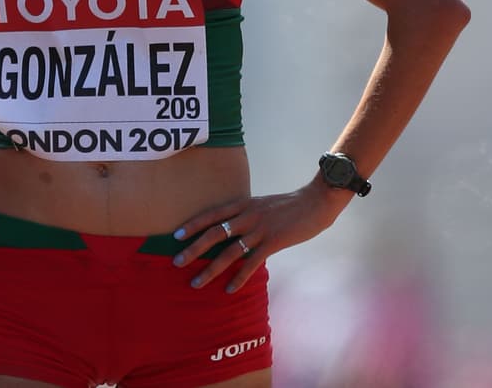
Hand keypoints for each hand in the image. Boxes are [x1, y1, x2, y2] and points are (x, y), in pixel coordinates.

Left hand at [171, 178, 348, 292]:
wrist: (315, 201)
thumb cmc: (288, 205)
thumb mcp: (261, 204)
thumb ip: (245, 215)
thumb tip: (231, 229)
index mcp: (242, 205)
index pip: (211, 214)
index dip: (193, 224)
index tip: (176, 235)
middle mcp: (247, 216)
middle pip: (214, 233)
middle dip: (193, 248)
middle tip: (177, 261)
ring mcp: (259, 229)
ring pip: (229, 252)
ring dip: (210, 268)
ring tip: (196, 282)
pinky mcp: (273, 242)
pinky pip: (251, 263)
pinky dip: (238, 277)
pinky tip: (229, 289)